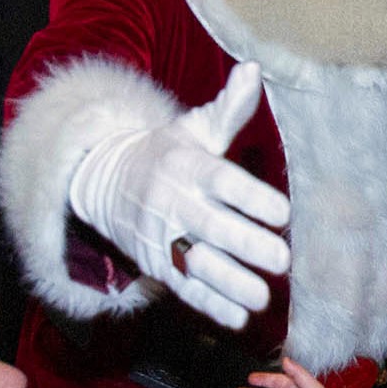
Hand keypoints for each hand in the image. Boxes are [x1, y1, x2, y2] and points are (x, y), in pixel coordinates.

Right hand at [67, 61, 292, 328]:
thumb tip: (254, 69)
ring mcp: (161, 236)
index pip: (221, 181)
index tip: (283, 213)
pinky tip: (238, 318)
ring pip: (196, 263)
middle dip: (246, 245)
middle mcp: (174, 202)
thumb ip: (229, 109)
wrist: (104, 181)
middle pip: (211, 227)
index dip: (251, 198)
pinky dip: (209, 305)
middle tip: (282, 260)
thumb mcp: (193, 128)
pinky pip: (182, 288)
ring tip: (263, 298)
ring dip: (230, 283)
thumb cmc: (165, 153)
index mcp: (187, 166)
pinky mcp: (155, 264)